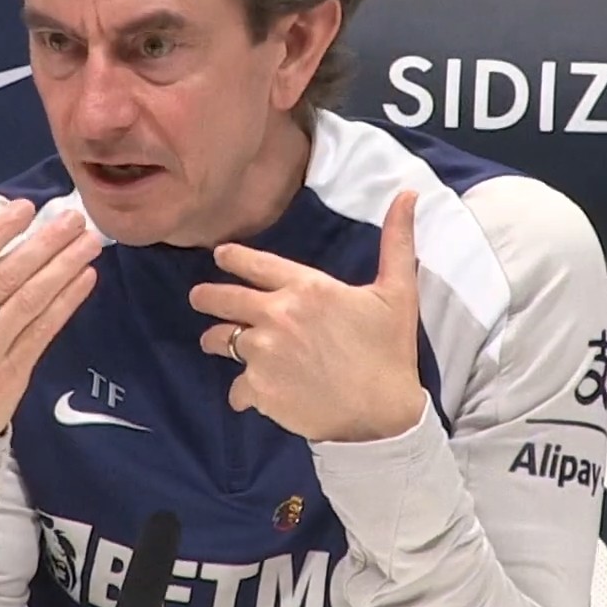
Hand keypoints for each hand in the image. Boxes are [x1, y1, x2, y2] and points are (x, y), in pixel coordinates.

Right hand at [0, 200, 101, 436]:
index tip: (26, 208)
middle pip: (3, 279)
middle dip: (43, 245)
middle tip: (72, 218)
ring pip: (29, 302)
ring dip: (63, 269)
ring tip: (88, 241)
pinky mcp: (12, 373)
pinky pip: (43, 331)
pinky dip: (66, 303)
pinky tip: (85, 278)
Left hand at [189, 191, 426, 443]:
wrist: (382, 414)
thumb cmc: (389, 350)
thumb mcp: (397, 291)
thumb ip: (396, 241)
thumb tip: (408, 192)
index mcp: (305, 288)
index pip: (255, 263)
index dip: (232, 257)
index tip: (219, 255)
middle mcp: (275, 315)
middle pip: (222, 299)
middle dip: (205, 296)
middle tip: (198, 297)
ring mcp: (262, 354)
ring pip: (220, 341)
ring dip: (217, 341)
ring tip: (216, 345)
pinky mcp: (258, 390)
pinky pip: (236, 388)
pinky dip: (243, 391)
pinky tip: (252, 394)